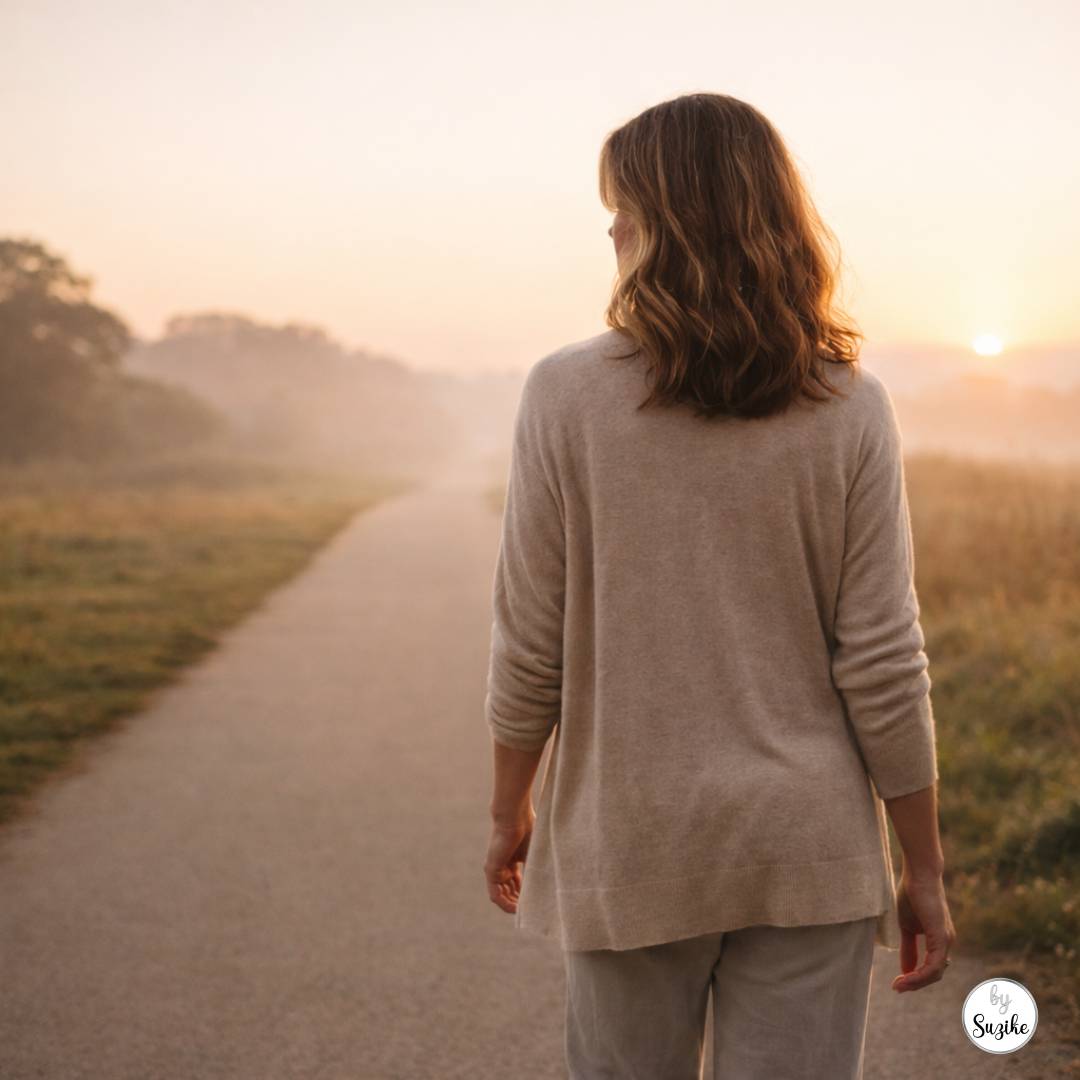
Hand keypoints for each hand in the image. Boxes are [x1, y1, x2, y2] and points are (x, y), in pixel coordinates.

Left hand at [484, 809, 534, 913]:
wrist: (514, 816)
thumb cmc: (527, 829)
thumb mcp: (534, 854)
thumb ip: (537, 869)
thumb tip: (552, 885)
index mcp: (512, 860)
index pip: (516, 883)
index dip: (525, 894)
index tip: (536, 903)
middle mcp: (502, 865)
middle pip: (509, 890)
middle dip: (520, 902)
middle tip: (532, 911)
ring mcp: (495, 868)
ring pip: (502, 895)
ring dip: (512, 905)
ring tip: (525, 913)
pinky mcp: (490, 870)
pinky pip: (495, 894)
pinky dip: (505, 904)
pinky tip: (516, 909)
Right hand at [892, 868, 957, 992]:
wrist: (919, 875)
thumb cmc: (912, 895)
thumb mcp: (906, 926)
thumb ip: (908, 948)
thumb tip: (905, 969)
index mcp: (939, 940)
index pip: (931, 968)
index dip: (915, 978)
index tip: (898, 983)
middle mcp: (947, 943)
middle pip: (934, 975)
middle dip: (915, 984)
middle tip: (896, 987)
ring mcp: (946, 941)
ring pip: (935, 973)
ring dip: (916, 982)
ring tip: (898, 985)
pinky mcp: (941, 937)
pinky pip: (933, 965)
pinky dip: (919, 974)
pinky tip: (905, 976)